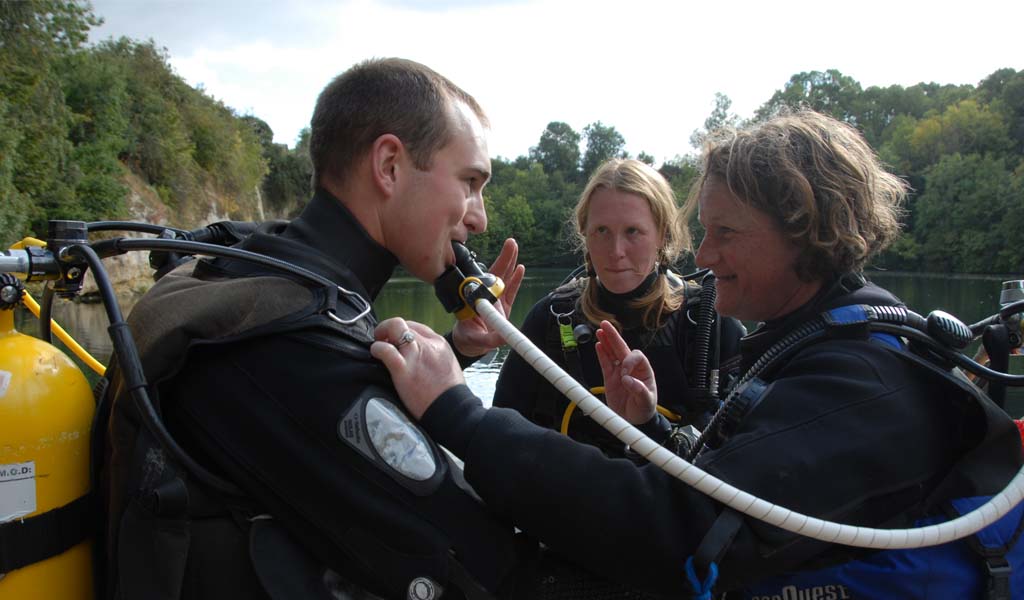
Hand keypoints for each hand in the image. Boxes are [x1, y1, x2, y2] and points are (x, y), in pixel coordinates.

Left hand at [371, 318, 463, 419]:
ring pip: (395, 327)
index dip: (402, 331)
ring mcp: (415, 356)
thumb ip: (434, 356)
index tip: (395, 340)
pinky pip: (386, 349)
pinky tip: (376, 354)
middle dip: (389, 328)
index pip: (416, 326)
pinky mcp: (403, 369)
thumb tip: (419, 356)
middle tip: (383, 340)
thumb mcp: (448, 366)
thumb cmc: (449, 394)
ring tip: (378, 345)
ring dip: (382, 332)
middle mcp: (427, 345)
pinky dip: (377, 349)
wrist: (452, 410)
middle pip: (403, 324)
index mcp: (439, 344)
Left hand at [451, 238, 525, 356]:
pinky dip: (516, 279)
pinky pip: (511, 289)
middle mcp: (486, 296)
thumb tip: (503, 338)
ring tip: (514, 246)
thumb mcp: (477, 340)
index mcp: (476, 301)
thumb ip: (490, 340)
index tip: (497, 267)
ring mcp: (496, 299)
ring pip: (504, 278)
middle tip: (510, 243)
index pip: (483, 284)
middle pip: (495, 274)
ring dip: (510, 262)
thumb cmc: (469, 338)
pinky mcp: (504, 304)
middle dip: (504, 259)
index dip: (490, 274)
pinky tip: (520, 267)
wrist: (471, 343)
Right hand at [595, 320, 657, 424]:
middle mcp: (631, 369)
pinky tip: (598, 344)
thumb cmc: (644, 409)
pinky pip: (605, 363)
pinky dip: (601, 354)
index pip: (636, 357)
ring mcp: (619, 372)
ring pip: (612, 353)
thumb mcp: (646, 402)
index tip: (624, 374)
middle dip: (614, 337)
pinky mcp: (610, 378)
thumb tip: (628, 379)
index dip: (629, 361)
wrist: (634, 421)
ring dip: (606, 342)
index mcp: (644, 371)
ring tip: (600, 330)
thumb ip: (640, 391)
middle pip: (622, 348)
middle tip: (605, 324)